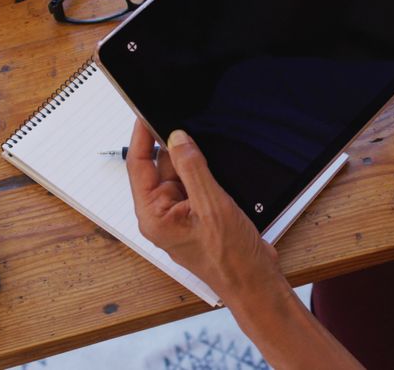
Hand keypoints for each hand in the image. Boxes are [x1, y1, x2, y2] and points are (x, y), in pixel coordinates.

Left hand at [126, 120, 283, 302]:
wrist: (255, 280)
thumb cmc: (230, 258)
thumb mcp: (211, 205)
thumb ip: (192, 167)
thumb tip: (177, 137)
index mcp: (153, 216)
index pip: (138, 165)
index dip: (141, 137)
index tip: (144, 113)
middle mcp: (162, 215)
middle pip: (160, 167)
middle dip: (175, 148)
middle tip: (190, 127)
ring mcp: (181, 214)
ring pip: (181, 173)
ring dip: (194, 163)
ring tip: (210, 158)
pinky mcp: (198, 214)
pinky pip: (196, 184)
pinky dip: (206, 173)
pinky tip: (218, 171)